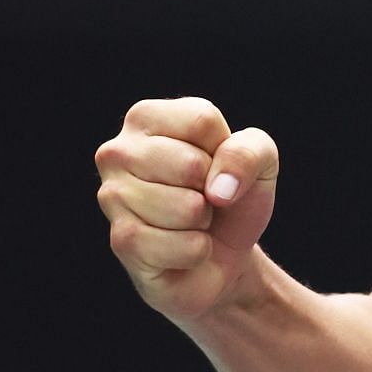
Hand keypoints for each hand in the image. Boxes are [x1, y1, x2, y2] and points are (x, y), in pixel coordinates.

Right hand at [95, 97, 279, 322]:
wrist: (223, 252)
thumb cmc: (232, 194)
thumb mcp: (259, 160)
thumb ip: (249, 152)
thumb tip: (218, 188)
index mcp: (146, 118)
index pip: (201, 121)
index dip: (224, 150)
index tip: (215, 163)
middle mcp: (119, 151)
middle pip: (190, 165)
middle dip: (213, 188)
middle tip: (203, 197)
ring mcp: (112, 196)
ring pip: (186, 208)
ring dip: (204, 221)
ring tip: (191, 220)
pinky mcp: (122, 241)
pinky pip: (181, 246)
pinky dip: (197, 251)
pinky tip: (183, 246)